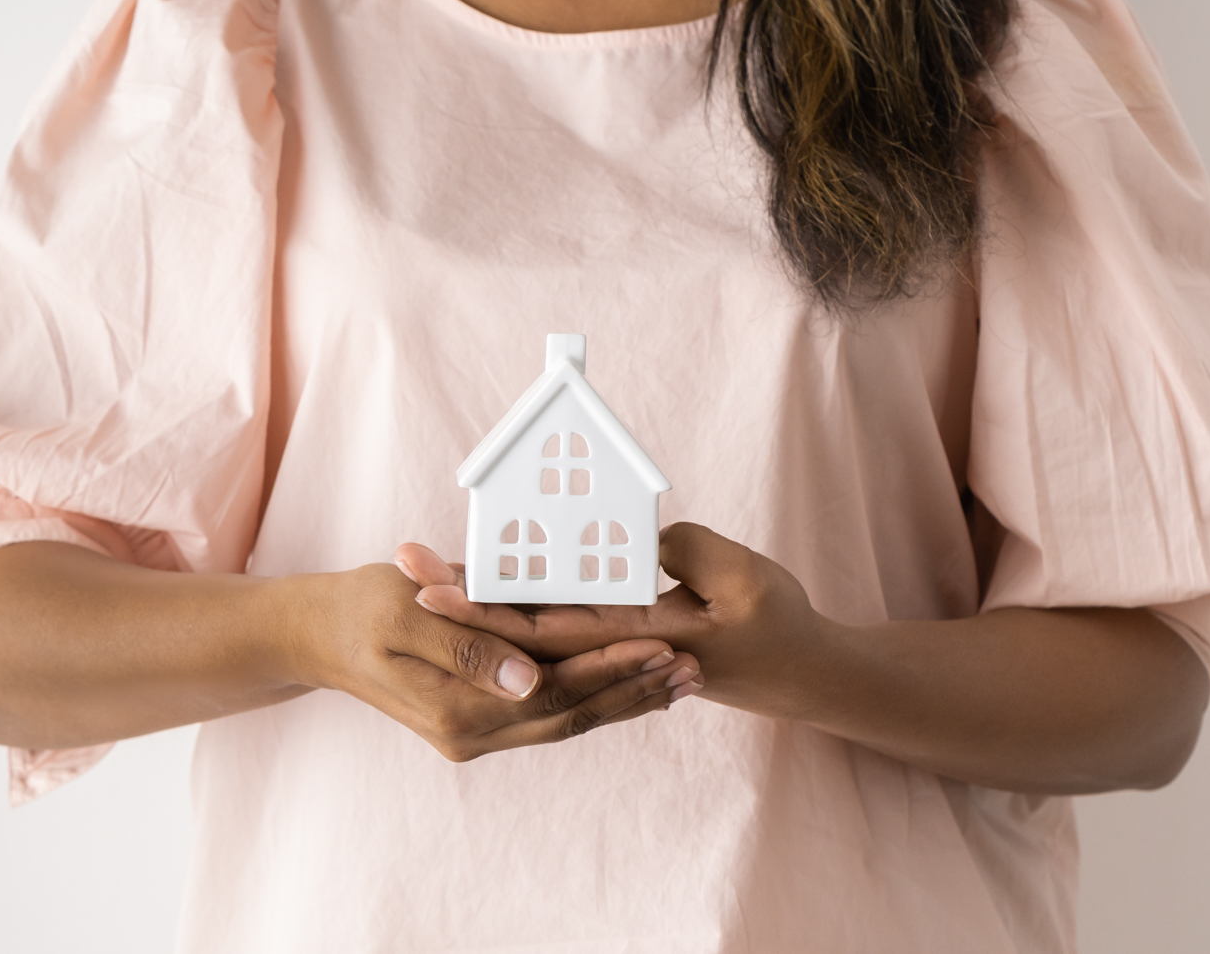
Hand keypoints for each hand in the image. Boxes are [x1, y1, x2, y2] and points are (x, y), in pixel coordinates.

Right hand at [291, 548, 702, 761]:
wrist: (317, 636)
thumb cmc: (357, 609)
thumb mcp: (404, 616)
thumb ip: (467, 647)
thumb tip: (529, 679)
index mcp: (458, 709)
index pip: (554, 694)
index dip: (610, 670)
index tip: (661, 643)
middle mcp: (473, 732)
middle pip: (572, 716)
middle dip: (635, 690)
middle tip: (694, 666)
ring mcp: (478, 729)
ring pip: (567, 720)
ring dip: (626, 699)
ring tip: (683, 677)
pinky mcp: (481, 715)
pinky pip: (549, 711)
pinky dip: (594, 697)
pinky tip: (633, 682)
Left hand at [406, 523, 833, 720]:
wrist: (802, 673)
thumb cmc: (782, 620)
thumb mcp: (749, 578)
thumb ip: (687, 553)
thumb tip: (633, 536)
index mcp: (645, 646)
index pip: (550, 632)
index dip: (490, 611)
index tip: (435, 590)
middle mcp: (618, 663)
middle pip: (522, 642)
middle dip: (462, 612)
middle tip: (406, 575)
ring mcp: (614, 662)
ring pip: (533, 642)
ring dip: (483, 615)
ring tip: (428, 582)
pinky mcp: (616, 651)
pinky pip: (558, 641)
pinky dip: (518, 622)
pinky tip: (485, 599)